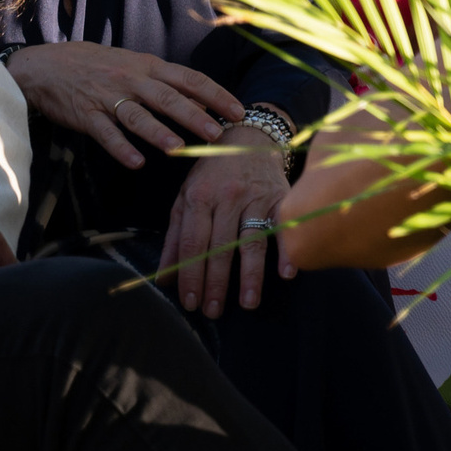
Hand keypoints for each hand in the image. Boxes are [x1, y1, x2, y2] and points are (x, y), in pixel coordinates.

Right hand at [6, 42, 244, 169]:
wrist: (45, 65)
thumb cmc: (97, 65)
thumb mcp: (134, 65)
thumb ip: (165, 83)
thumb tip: (200, 102)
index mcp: (148, 66)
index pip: (190, 79)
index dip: (216, 94)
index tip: (238, 110)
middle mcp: (132, 79)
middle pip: (169, 98)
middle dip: (195, 115)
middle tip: (218, 133)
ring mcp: (108, 97)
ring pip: (138, 115)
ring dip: (158, 132)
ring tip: (179, 148)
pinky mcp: (85, 114)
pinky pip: (105, 133)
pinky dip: (121, 148)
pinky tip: (136, 162)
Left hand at [161, 126, 293, 317]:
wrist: (250, 138)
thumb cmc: (213, 174)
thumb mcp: (185, 198)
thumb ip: (174, 238)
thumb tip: (163, 279)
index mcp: (199, 197)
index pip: (192, 244)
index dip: (190, 275)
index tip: (190, 302)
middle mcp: (227, 197)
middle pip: (220, 247)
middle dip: (215, 283)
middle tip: (213, 311)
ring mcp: (256, 196)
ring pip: (251, 241)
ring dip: (250, 275)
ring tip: (247, 303)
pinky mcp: (281, 195)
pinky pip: (283, 225)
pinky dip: (286, 249)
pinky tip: (287, 272)